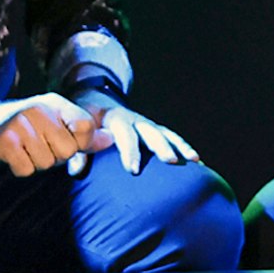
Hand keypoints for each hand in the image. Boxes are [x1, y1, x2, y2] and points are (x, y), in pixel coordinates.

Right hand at [0, 93, 99, 175]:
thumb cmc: (23, 129)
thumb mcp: (54, 124)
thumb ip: (83, 133)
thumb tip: (111, 139)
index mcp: (55, 102)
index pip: (86, 127)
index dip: (81, 143)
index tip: (64, 141)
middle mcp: (38, 108)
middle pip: (67, 151)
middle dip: (54, 156)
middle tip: (37, 146)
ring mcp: (19, 124)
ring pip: (46, 163)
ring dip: (35, 163)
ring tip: (22, 149)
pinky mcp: (2, 141)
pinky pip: (26, 170)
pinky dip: (20, 169)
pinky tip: (10, 156)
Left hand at [66, 89, 199, 175]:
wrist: (95, 102)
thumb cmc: (86, 121)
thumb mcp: (79, 130)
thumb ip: (77, 150)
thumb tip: (76, 171)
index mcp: (114, 118)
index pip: (123, 133)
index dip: (128, 150)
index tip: (132, 169)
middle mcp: (134, 119)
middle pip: (150, 131)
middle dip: (161, 146)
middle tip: (171, 161)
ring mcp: (146, 124)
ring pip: (165, 133)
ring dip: (180, 146)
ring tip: (194, 161)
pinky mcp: (154, 129)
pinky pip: (172, 137)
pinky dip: (184, 147)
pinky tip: (197, 161)